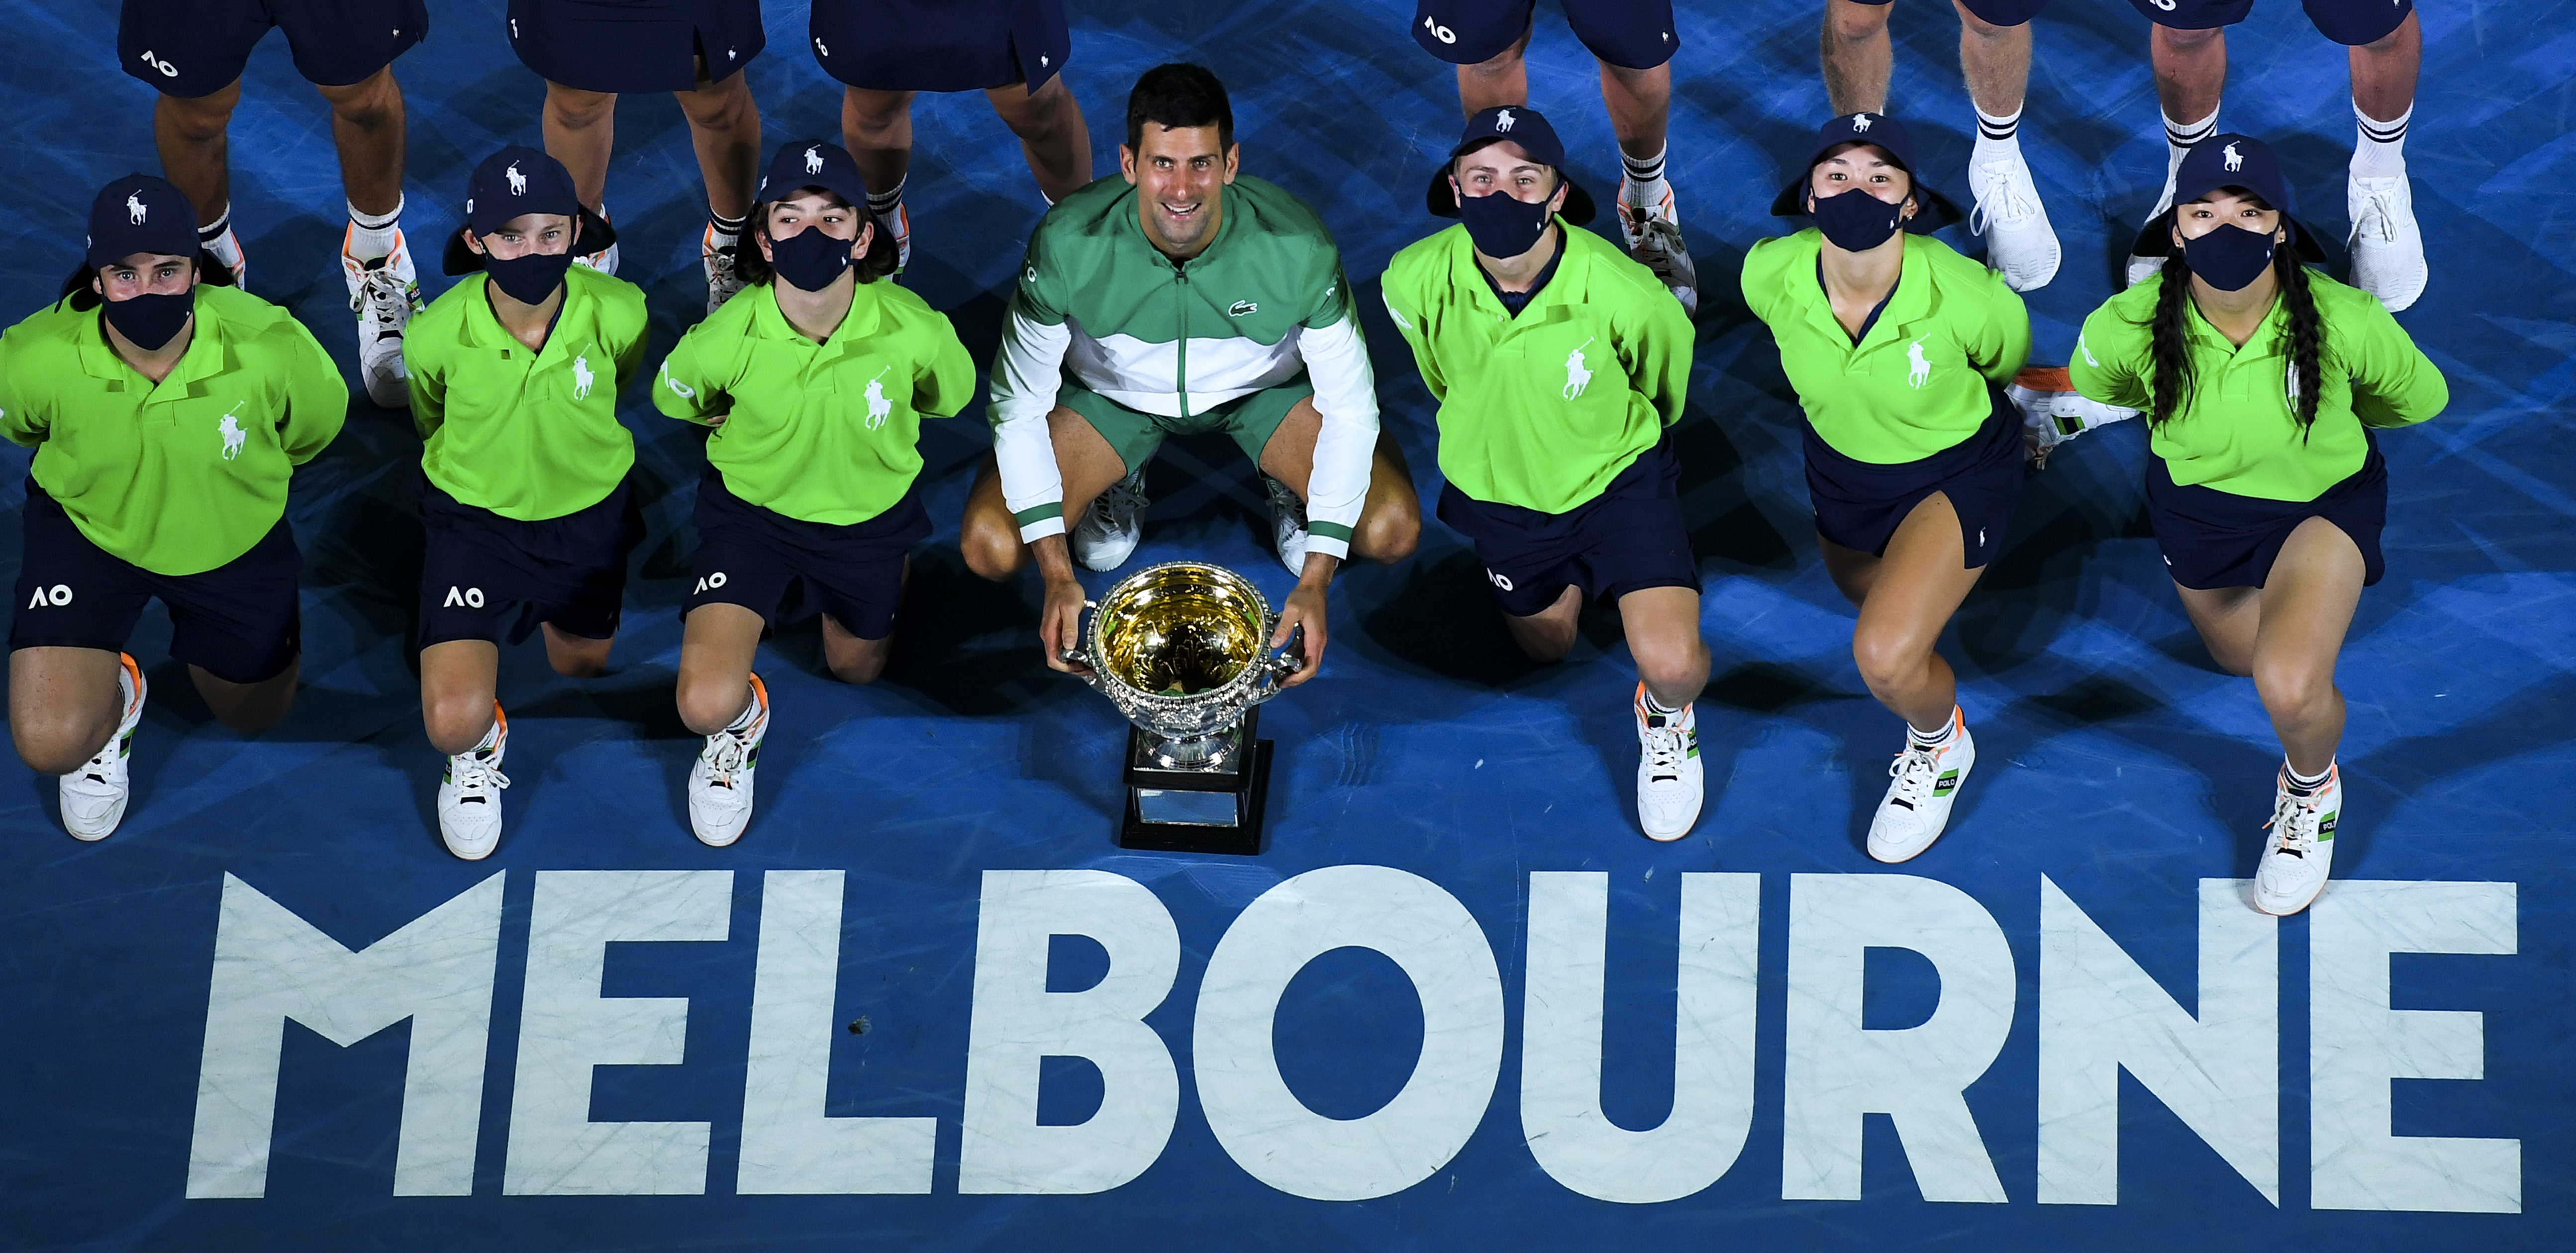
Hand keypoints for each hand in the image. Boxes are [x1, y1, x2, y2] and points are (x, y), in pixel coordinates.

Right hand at [1033, 536, 1091, 675]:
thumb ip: (1070, 628)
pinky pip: (1064, 646)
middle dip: (1073, 667)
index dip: (1067, 668)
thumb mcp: (1070, 609)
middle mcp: (1048, 636)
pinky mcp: (1057, 629)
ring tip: (1091, 663)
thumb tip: (1070, 647)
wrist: (1059, 579)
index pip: (1053, 660)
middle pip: (1058, 660)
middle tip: (1091, 668)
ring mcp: (1052, 633)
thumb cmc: (1065, 592)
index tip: (1084, 668)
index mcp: (1050, 634)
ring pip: (1061, 654)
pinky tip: (1086, 650)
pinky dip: (1074, 652)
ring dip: (1075, 661)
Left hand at [1270, 555, 1336, 687]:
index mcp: (1316, 640)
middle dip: (1297, 679)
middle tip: (1279, 682)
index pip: (1311, 667)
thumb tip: (1274, 645)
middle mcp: (1319, 643)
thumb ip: (1284, 628)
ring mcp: (1317, 641)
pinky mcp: (1313, 637)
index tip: (1284, 682)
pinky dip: (1297, 662)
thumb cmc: (1304, 597)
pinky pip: (1307, 655)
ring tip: (1280, 675)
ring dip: (1297, 672)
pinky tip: (1285, 661)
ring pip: (1310, 663)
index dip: (1299, 678)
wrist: (1314, 586)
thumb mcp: (1292, 610)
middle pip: (1311, 669)